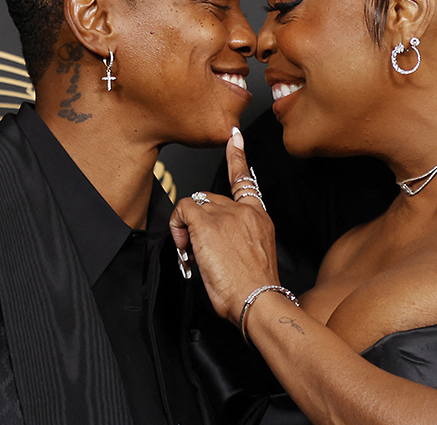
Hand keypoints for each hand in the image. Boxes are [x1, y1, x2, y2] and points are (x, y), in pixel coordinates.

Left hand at [170, 127, 280, 322]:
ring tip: (193, 253)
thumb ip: (236, 241)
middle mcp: (245, 210)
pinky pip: (182, 210)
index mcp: (259, 218)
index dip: (237, 156)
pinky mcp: (208, 222)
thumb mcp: (253, 258)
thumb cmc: (254, 289)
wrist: (258, 299)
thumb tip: (214, 245)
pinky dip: (177, 225)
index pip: (245, 180)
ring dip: (187, 227)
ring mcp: (227, 214)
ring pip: (195, 206)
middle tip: (197, 250)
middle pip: (210, 199)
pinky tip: (184, 244)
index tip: (234, 137)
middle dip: (199, 221)